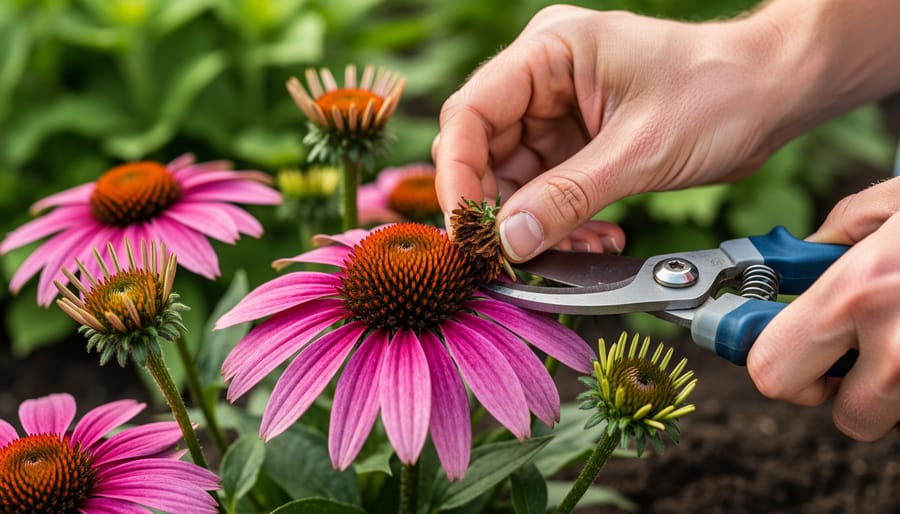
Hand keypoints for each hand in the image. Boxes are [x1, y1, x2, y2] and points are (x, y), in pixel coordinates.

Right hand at [433, 5, 804, 260]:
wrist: (774, 94)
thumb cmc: (721, 93)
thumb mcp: (640, 150)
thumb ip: (568, 197)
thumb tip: (508, 240)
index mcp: (549, 51)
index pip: (471, 113)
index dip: (459, 175)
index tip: (467, 230)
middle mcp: (544, 77)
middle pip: (484, 150)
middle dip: (499, 208)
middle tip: (515, 255)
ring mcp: (558, 111)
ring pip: (514, 178)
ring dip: (537, 223)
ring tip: (580, 249)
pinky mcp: (577, 142)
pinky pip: (548, 190)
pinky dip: (563, 222)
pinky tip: (596, 239)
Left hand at [747, 177, 899, 439]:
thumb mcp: (893, 203)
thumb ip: (836, 234)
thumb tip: (800, 257)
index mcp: (860, 291)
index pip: (773, 371)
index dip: (777, 363)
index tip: (785, 348)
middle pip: (844, 418)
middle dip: (840, 390)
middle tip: (852, 352)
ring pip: (896, 415)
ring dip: (893, 385)